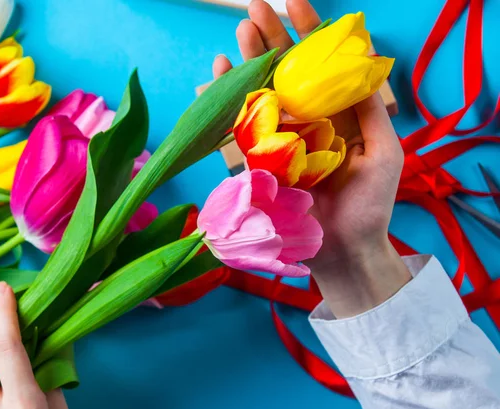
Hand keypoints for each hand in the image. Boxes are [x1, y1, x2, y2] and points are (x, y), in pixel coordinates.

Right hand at [215, 0, 410, 317]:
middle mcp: (305, 121)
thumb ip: (370, 110)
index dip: (309, 33)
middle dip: (270, 39)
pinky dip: (228, 102)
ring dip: (247, 63)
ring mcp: (279, 140)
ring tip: (237, 34)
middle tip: (254, 11)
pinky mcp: (259, 161)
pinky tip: (218, 76)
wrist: (345, 250)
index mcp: (336, 114)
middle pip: (285, 73)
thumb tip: (359, 64)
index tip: (295, 4)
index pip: (320, 65)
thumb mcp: (384, 152)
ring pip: (260, 93)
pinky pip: (240, 126)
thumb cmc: (370, 204)